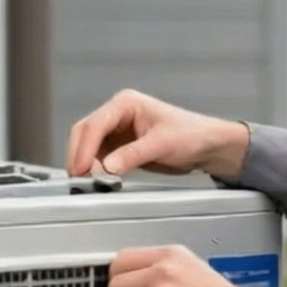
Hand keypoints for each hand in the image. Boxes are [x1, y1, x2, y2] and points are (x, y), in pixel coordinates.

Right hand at [67, 90, 249, 180]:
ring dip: (86, 165)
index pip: (95, 124)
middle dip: (80, 156)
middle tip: (81, 179)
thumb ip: (133, 155)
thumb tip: (108, 166)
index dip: (84, 148)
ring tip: (92, 183)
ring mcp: (116, 131)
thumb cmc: (191, 134)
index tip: (81, 168)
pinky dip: (95, 170)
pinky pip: (98, 158)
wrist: (206, 146)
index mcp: (125, 103)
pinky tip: (100, 181)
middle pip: (84, 133)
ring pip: (87, 147)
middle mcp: (116, 115)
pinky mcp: (118, 148)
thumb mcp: (162, 144)